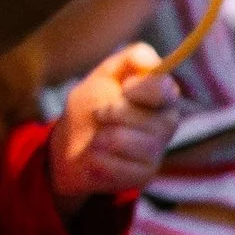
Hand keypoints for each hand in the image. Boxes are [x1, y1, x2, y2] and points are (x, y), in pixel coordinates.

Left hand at [50, 44, 182, 206]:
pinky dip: (99, 162)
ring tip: (96, 138)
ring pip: (135, 145)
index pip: (164, 90)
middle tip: (98, 114)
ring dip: (104, 139)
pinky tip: (96, 158)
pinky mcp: (143, 175)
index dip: (139, 89)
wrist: (68, 145)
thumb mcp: (104, 75)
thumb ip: (130, 58)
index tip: (123, 88)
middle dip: (113, 114)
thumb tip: (151, 61)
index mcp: (161, 95)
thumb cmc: (91, 106)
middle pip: (150, 121)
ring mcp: (156, 151)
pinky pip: (122, 168)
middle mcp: (166, 123)